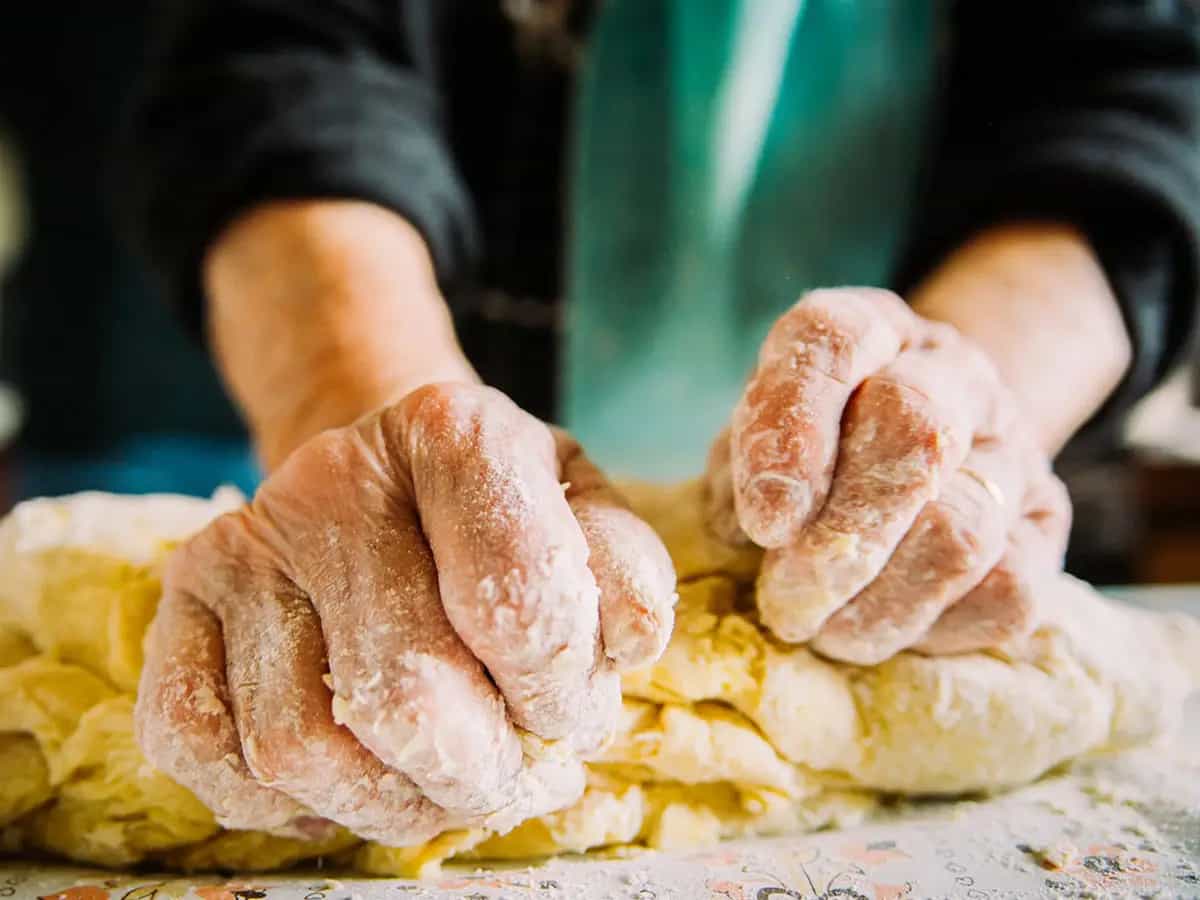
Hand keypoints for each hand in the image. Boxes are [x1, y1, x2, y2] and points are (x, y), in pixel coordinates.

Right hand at [135, 383, 675, 844]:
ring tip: (435, 785)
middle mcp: (333, 477)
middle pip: (403, 691)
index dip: (556, 691)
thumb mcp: (583, 511)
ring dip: (387, 802)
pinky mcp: (179, 601)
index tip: (565, 710)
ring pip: (299, 744)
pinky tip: (343, 777)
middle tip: (503, 773)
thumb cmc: (499, 511)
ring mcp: (245, 542)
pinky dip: (276, 802)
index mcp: (454, 433)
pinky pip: (201, 744)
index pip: (514, 601)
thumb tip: (624, 641)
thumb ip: (624, 570)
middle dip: (476, 770)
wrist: (385, 475)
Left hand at [707, 288, 1070, 663]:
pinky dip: (931, 627)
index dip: (792, 426)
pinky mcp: (1047, 526)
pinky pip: (1004, 590)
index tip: (763, 519)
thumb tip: (745, 530)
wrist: (928, 453)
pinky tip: (884, 629)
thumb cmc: (814, 452)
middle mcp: (952, 372)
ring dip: (878, 602)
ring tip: (821, 631)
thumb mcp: (758, 437)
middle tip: (786, 601)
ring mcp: (1012, 447)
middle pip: (914, 432)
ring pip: (961, 530)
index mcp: (869, 330)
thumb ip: (741, 468)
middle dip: (841, 537)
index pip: (833, 340)